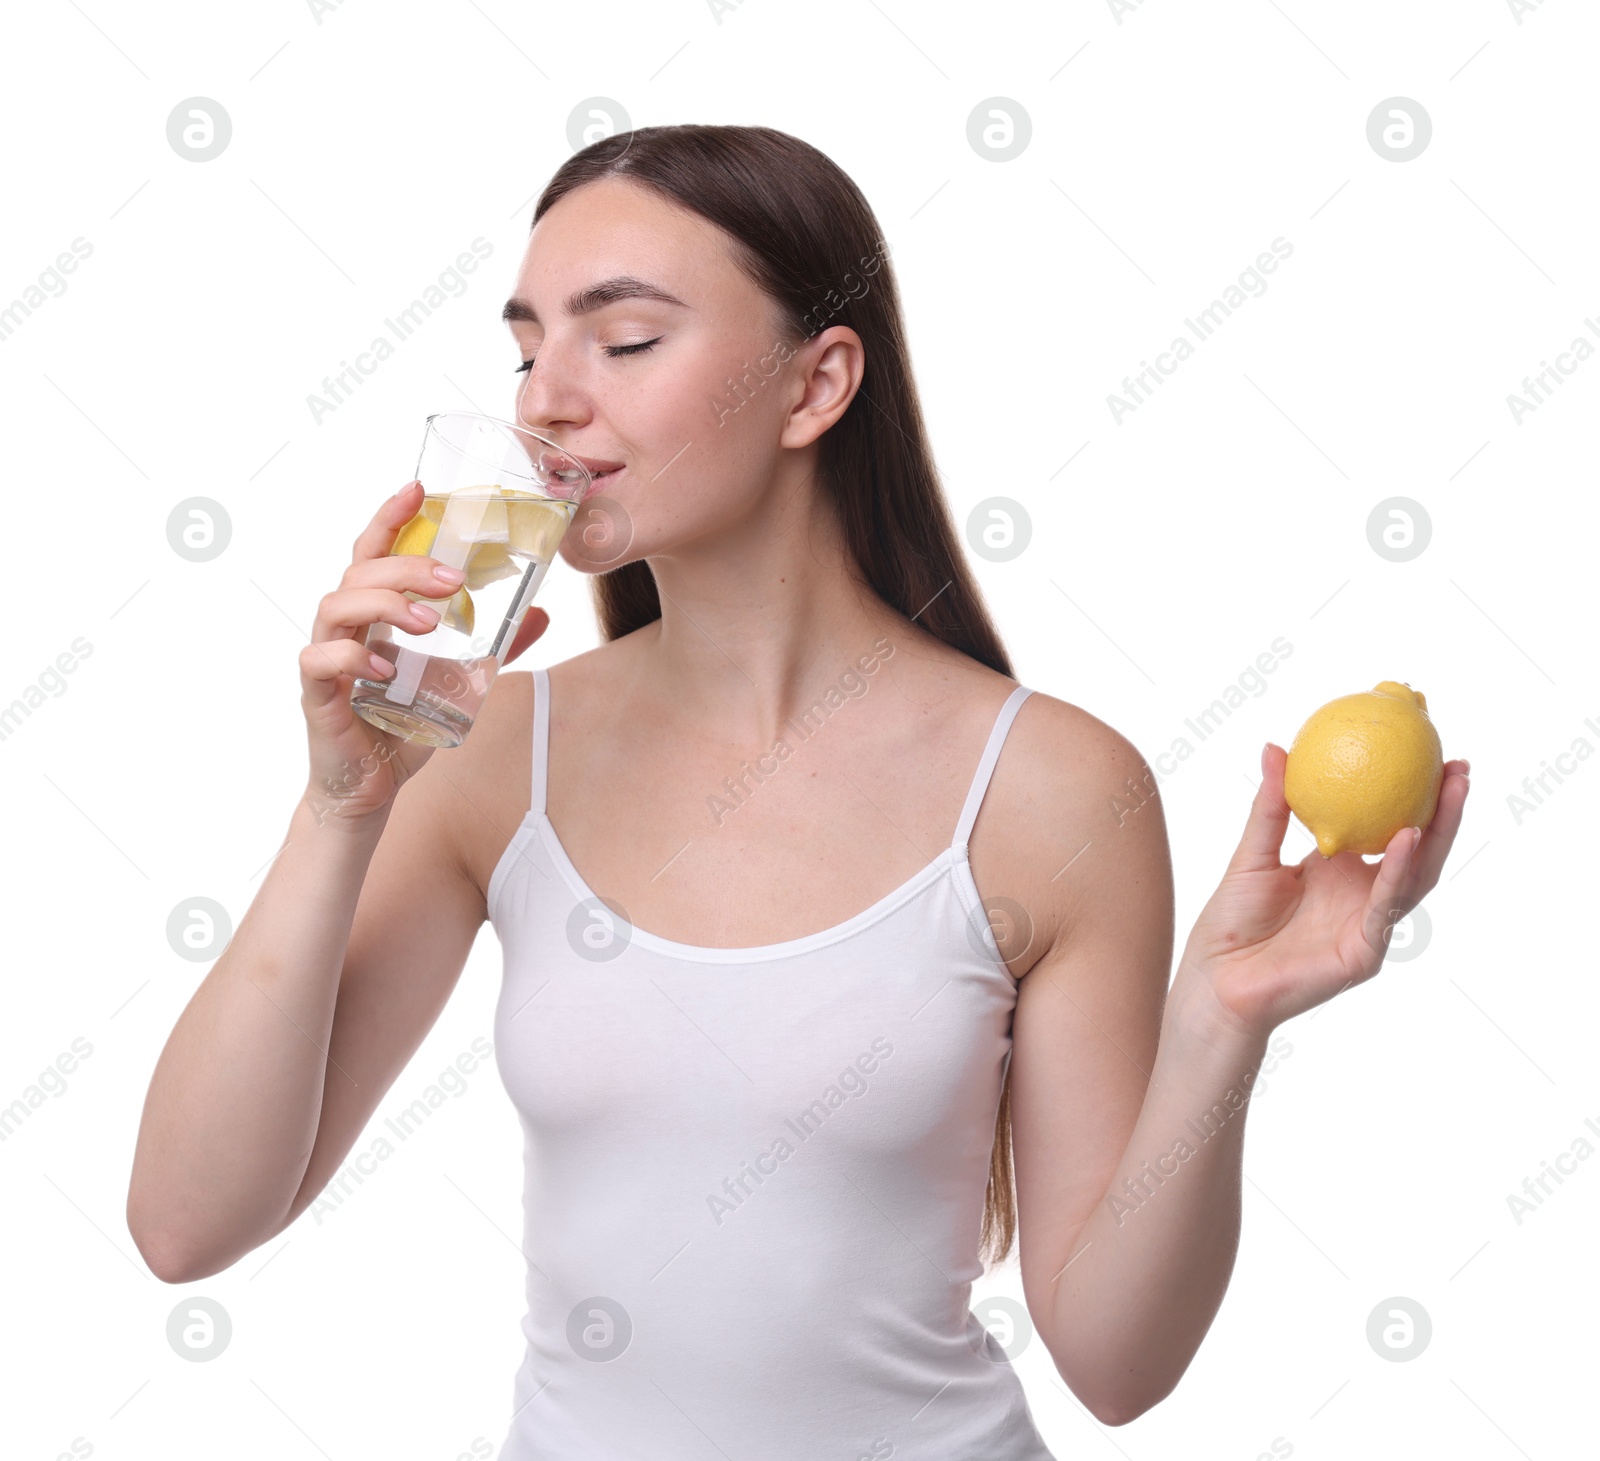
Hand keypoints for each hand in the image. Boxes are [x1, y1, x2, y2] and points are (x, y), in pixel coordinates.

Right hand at [298, 480, 548, 825]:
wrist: (370, 787)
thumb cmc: (400, 726)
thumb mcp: (458, 682)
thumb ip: (494, 648)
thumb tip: (539, 615)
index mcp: (373, 615)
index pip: (374, 551)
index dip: (391, 517)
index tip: (417, 488)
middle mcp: (345, 627)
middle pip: (360, 571)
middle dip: (408, 566)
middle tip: (455, 582)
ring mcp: (326, 658)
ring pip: (336, 604)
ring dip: (385, 603)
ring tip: (429, 622)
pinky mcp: (316, 695)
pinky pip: (318, 660)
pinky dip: (351, 656)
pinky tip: (385, 667)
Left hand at [1180, 742, 1470, 1041]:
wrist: (1217, 980)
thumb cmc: (1231, 921)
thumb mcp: (1253, 852)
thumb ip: (1270, 805)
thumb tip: (1274, 746)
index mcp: (1339, 870)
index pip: (1386, 827)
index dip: (1410, 795)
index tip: (1425, 751)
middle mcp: (1361, 895)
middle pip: (1417, 849)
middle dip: (1443, 810)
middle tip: (1458, 766)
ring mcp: (1368, 923)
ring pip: (1416, 876)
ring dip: (1438, 834)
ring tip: (1451, 791)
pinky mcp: (1365, 951)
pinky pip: (1386, 906)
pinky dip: (1400, 872)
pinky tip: (1409, 838)